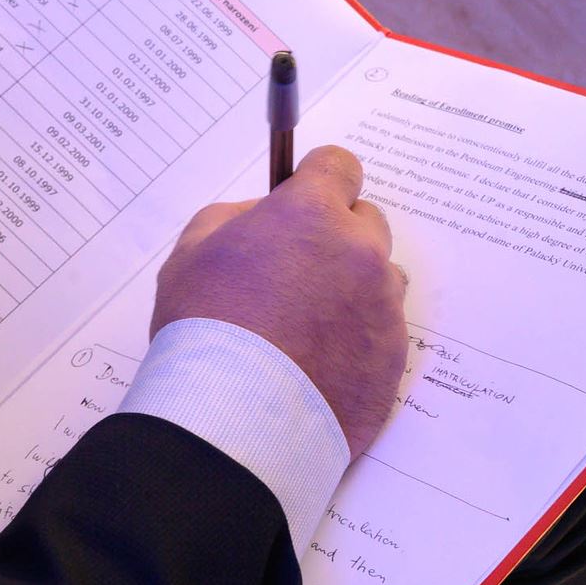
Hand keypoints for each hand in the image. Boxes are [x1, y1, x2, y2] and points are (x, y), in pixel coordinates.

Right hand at [153, 145, 407, 456]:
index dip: (319, 181)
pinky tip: (318, 364)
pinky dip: (357, 340)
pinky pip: (382, 333)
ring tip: (308, 327)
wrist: (233, 417)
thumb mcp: (192, 250)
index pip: (339, 166)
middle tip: (298, 273)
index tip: (305, 200)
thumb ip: (235, 217)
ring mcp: (382, 307)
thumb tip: (265, 216)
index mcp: (311, 214)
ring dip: (353, 289)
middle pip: (365, 223)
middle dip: (337, 237)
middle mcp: (359, 252)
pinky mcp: (393, 359)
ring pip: (380, 279)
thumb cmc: (204, 329)